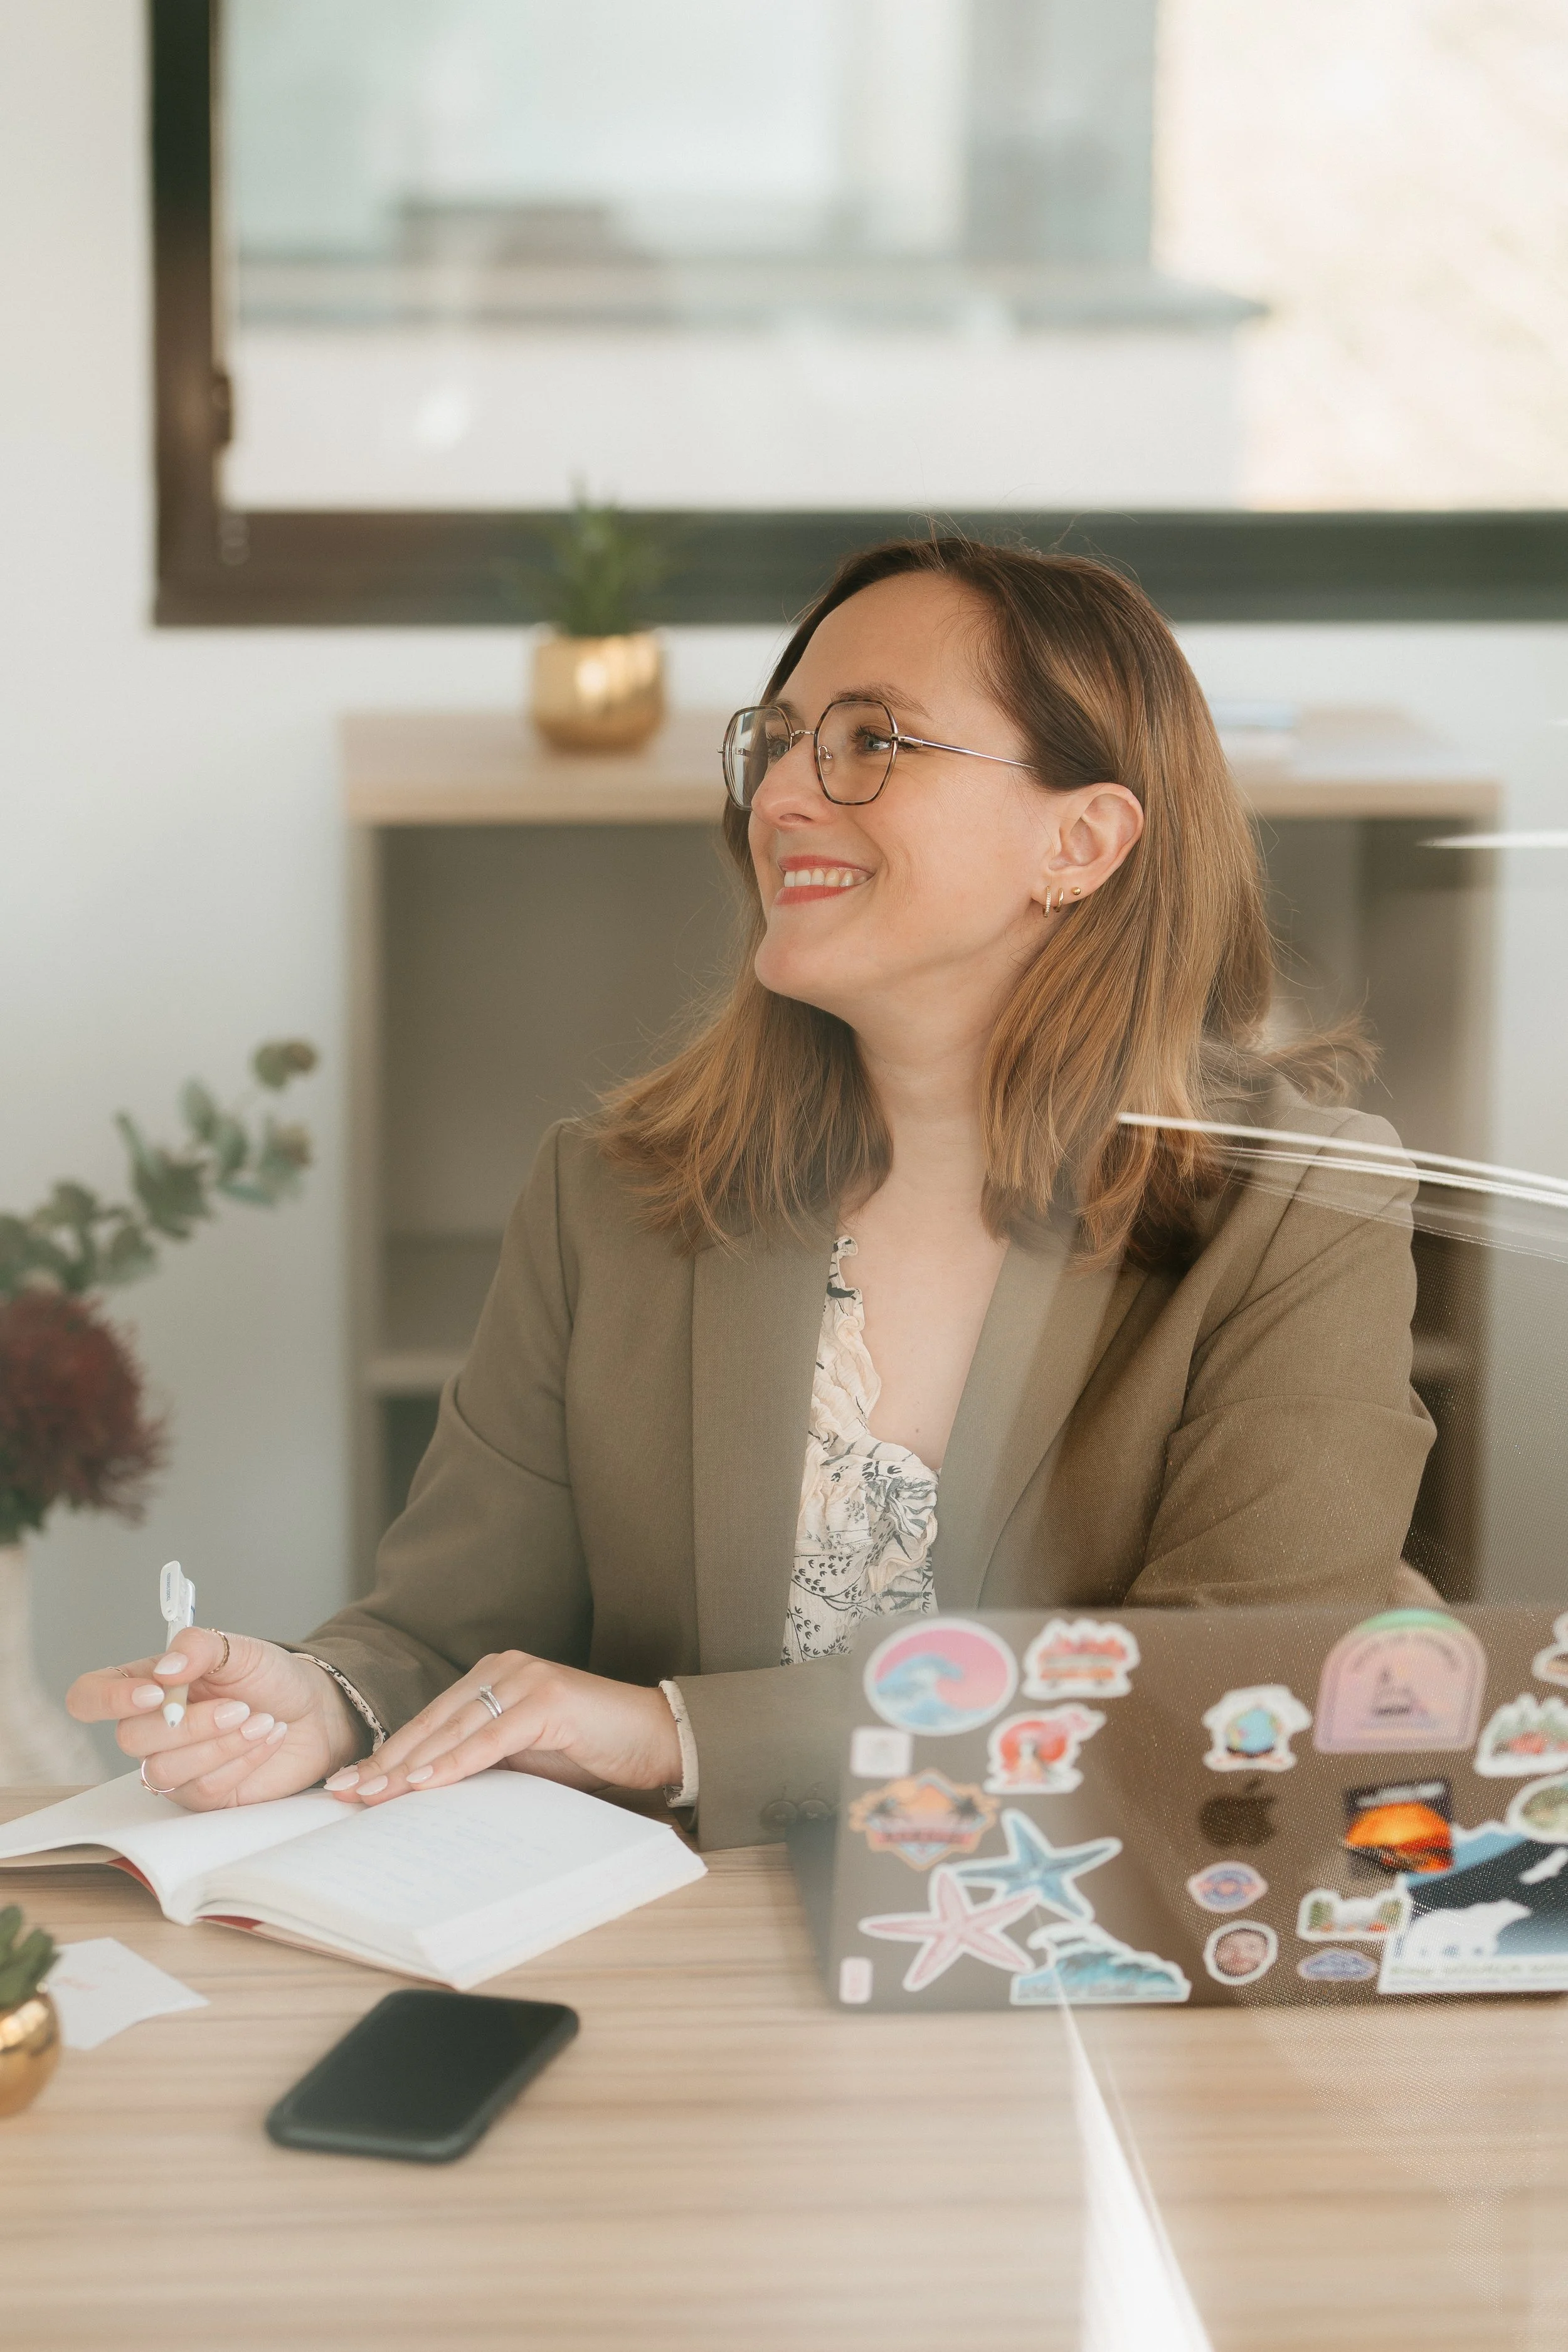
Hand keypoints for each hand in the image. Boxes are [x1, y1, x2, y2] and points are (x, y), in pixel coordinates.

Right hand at [66, 1630, 364, 1809]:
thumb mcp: (240, 1648)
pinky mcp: (201, 1795)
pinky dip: (240, 1762)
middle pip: (130, 1739)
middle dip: (191, 1724)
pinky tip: (266, 1739)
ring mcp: (173, 1765)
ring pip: (166, 1770)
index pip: (89, 1696)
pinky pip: (202, 1790)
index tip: (155, 1692)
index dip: (108, 1698)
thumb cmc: (269, 1677)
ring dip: (220, 1745)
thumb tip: (164, 1669)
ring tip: (261, 1720)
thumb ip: (199, 1647)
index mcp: (146, 1684)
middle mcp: (152, 1728)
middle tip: (240, 1706)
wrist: (313, 1711)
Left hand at [323, 1651, 681, 1807]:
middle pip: (433, 1723)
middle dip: (386, 1761)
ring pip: (454, 1729)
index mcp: (495, 1677)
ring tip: (372, 1794)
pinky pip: (491, 1738)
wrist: (655, 1740)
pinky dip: (456, 1762)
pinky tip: (425, 1783)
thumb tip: (424, 1792)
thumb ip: (481, 1761)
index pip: (430, 1722)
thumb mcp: (524, 1758)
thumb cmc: (590, 1751)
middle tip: (345, 1792)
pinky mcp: (547, 1699)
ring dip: (410, 1767)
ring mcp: (526, 1679)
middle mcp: (505, 1669)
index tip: (351, 1784)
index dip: (390, 1754)